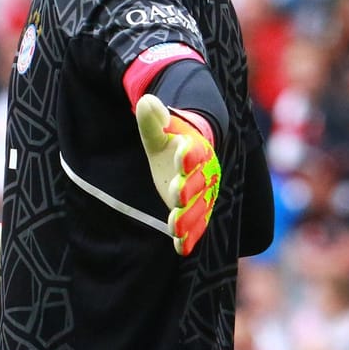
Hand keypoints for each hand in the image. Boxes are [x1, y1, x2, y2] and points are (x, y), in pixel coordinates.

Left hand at [134, 94, 221, 255]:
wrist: (188, 154)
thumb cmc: (171, 141)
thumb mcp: (159, 130)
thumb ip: (152, 120)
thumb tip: (146, 101)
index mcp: (196, 151)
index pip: (195, 152)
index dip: (189, 154)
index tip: (181, 154)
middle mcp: (203, 174)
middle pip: (198, 183)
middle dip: (188, 189)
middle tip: (176, 194)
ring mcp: (200, 195)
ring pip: (198, 208)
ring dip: (188, 218)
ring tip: (174, 227)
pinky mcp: (195, 212)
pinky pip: (196, 226)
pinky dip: (190, 237)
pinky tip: (180, 248)